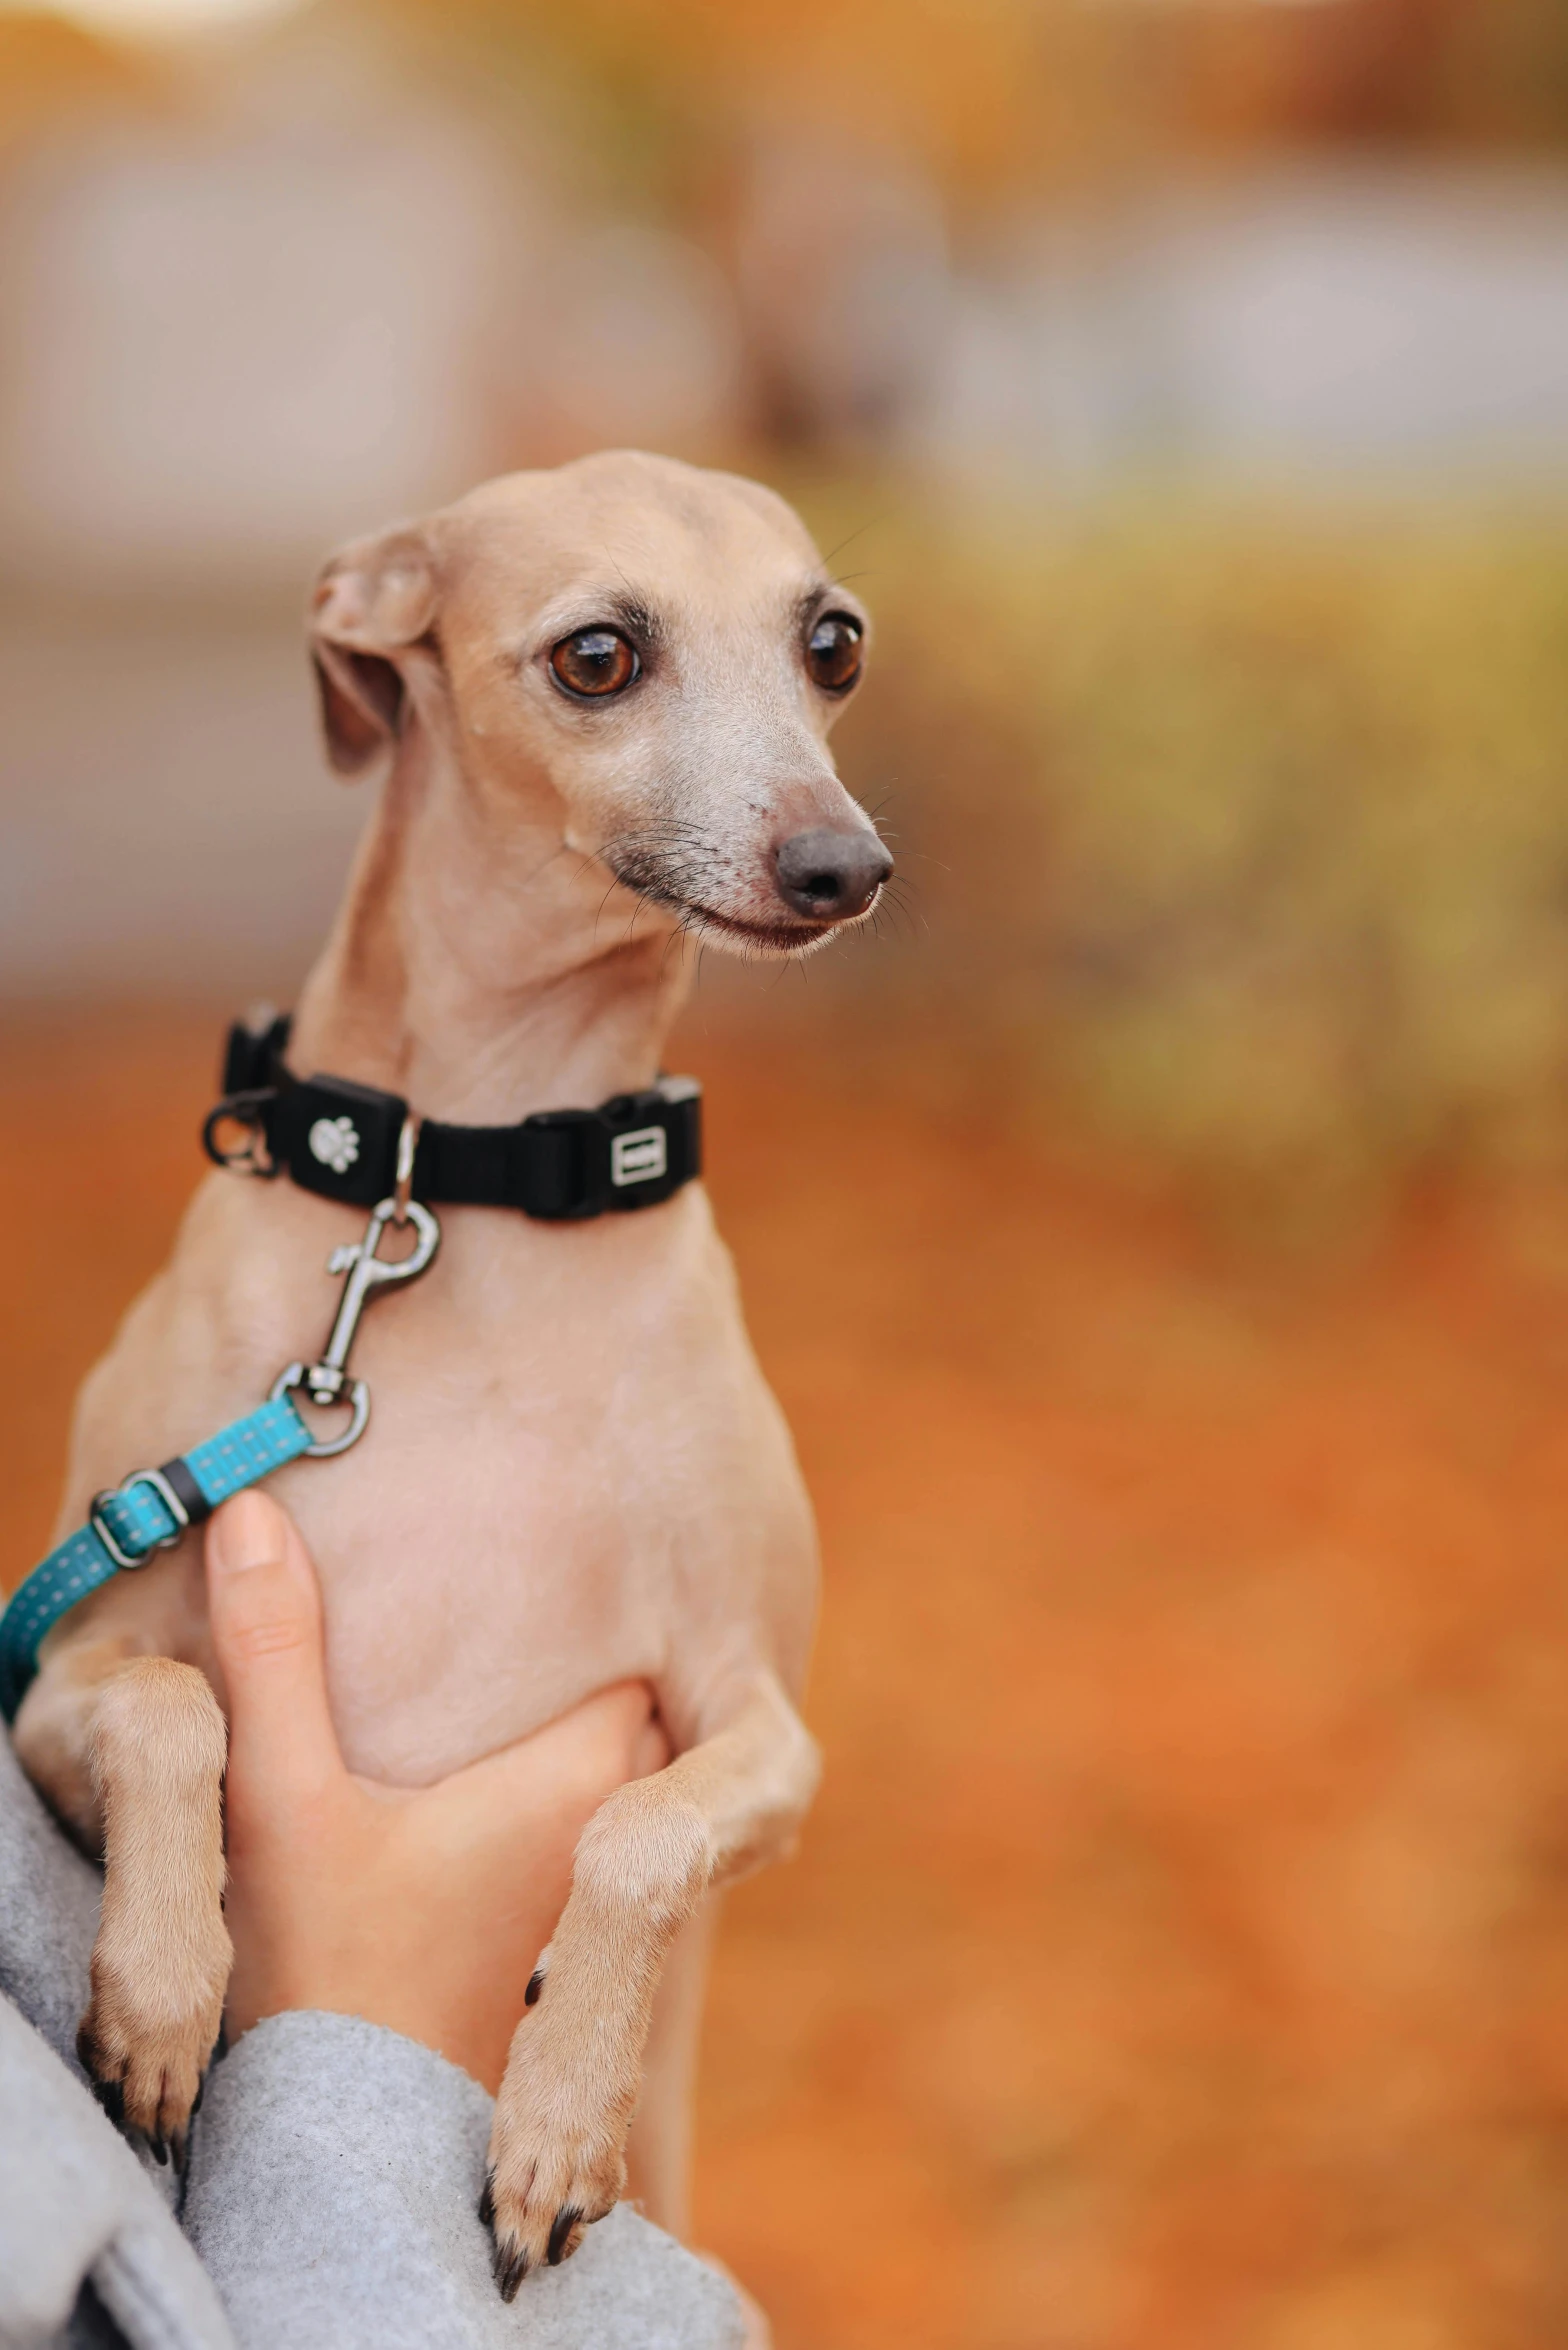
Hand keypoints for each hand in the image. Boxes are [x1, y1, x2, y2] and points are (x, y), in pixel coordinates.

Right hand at [206, 1489, 666, 2091]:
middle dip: (592, 1673)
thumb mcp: (280, 1798)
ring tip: (516, 1707)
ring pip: (618, 1780)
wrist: (350, 2144)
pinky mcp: (569, 1949)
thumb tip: (249, 1511)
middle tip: (534, 1616)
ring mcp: (596, 1898)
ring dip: (580, 1749)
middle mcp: (610, 1831)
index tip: (556, 1559)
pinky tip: (491, 1803)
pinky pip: (592, 1841)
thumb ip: (271, 1652)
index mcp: (576, 1775)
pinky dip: (564, 1812)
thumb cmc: (325, 1966)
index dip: (593, 1607)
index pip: (629, 1648)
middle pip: (633, 1709)